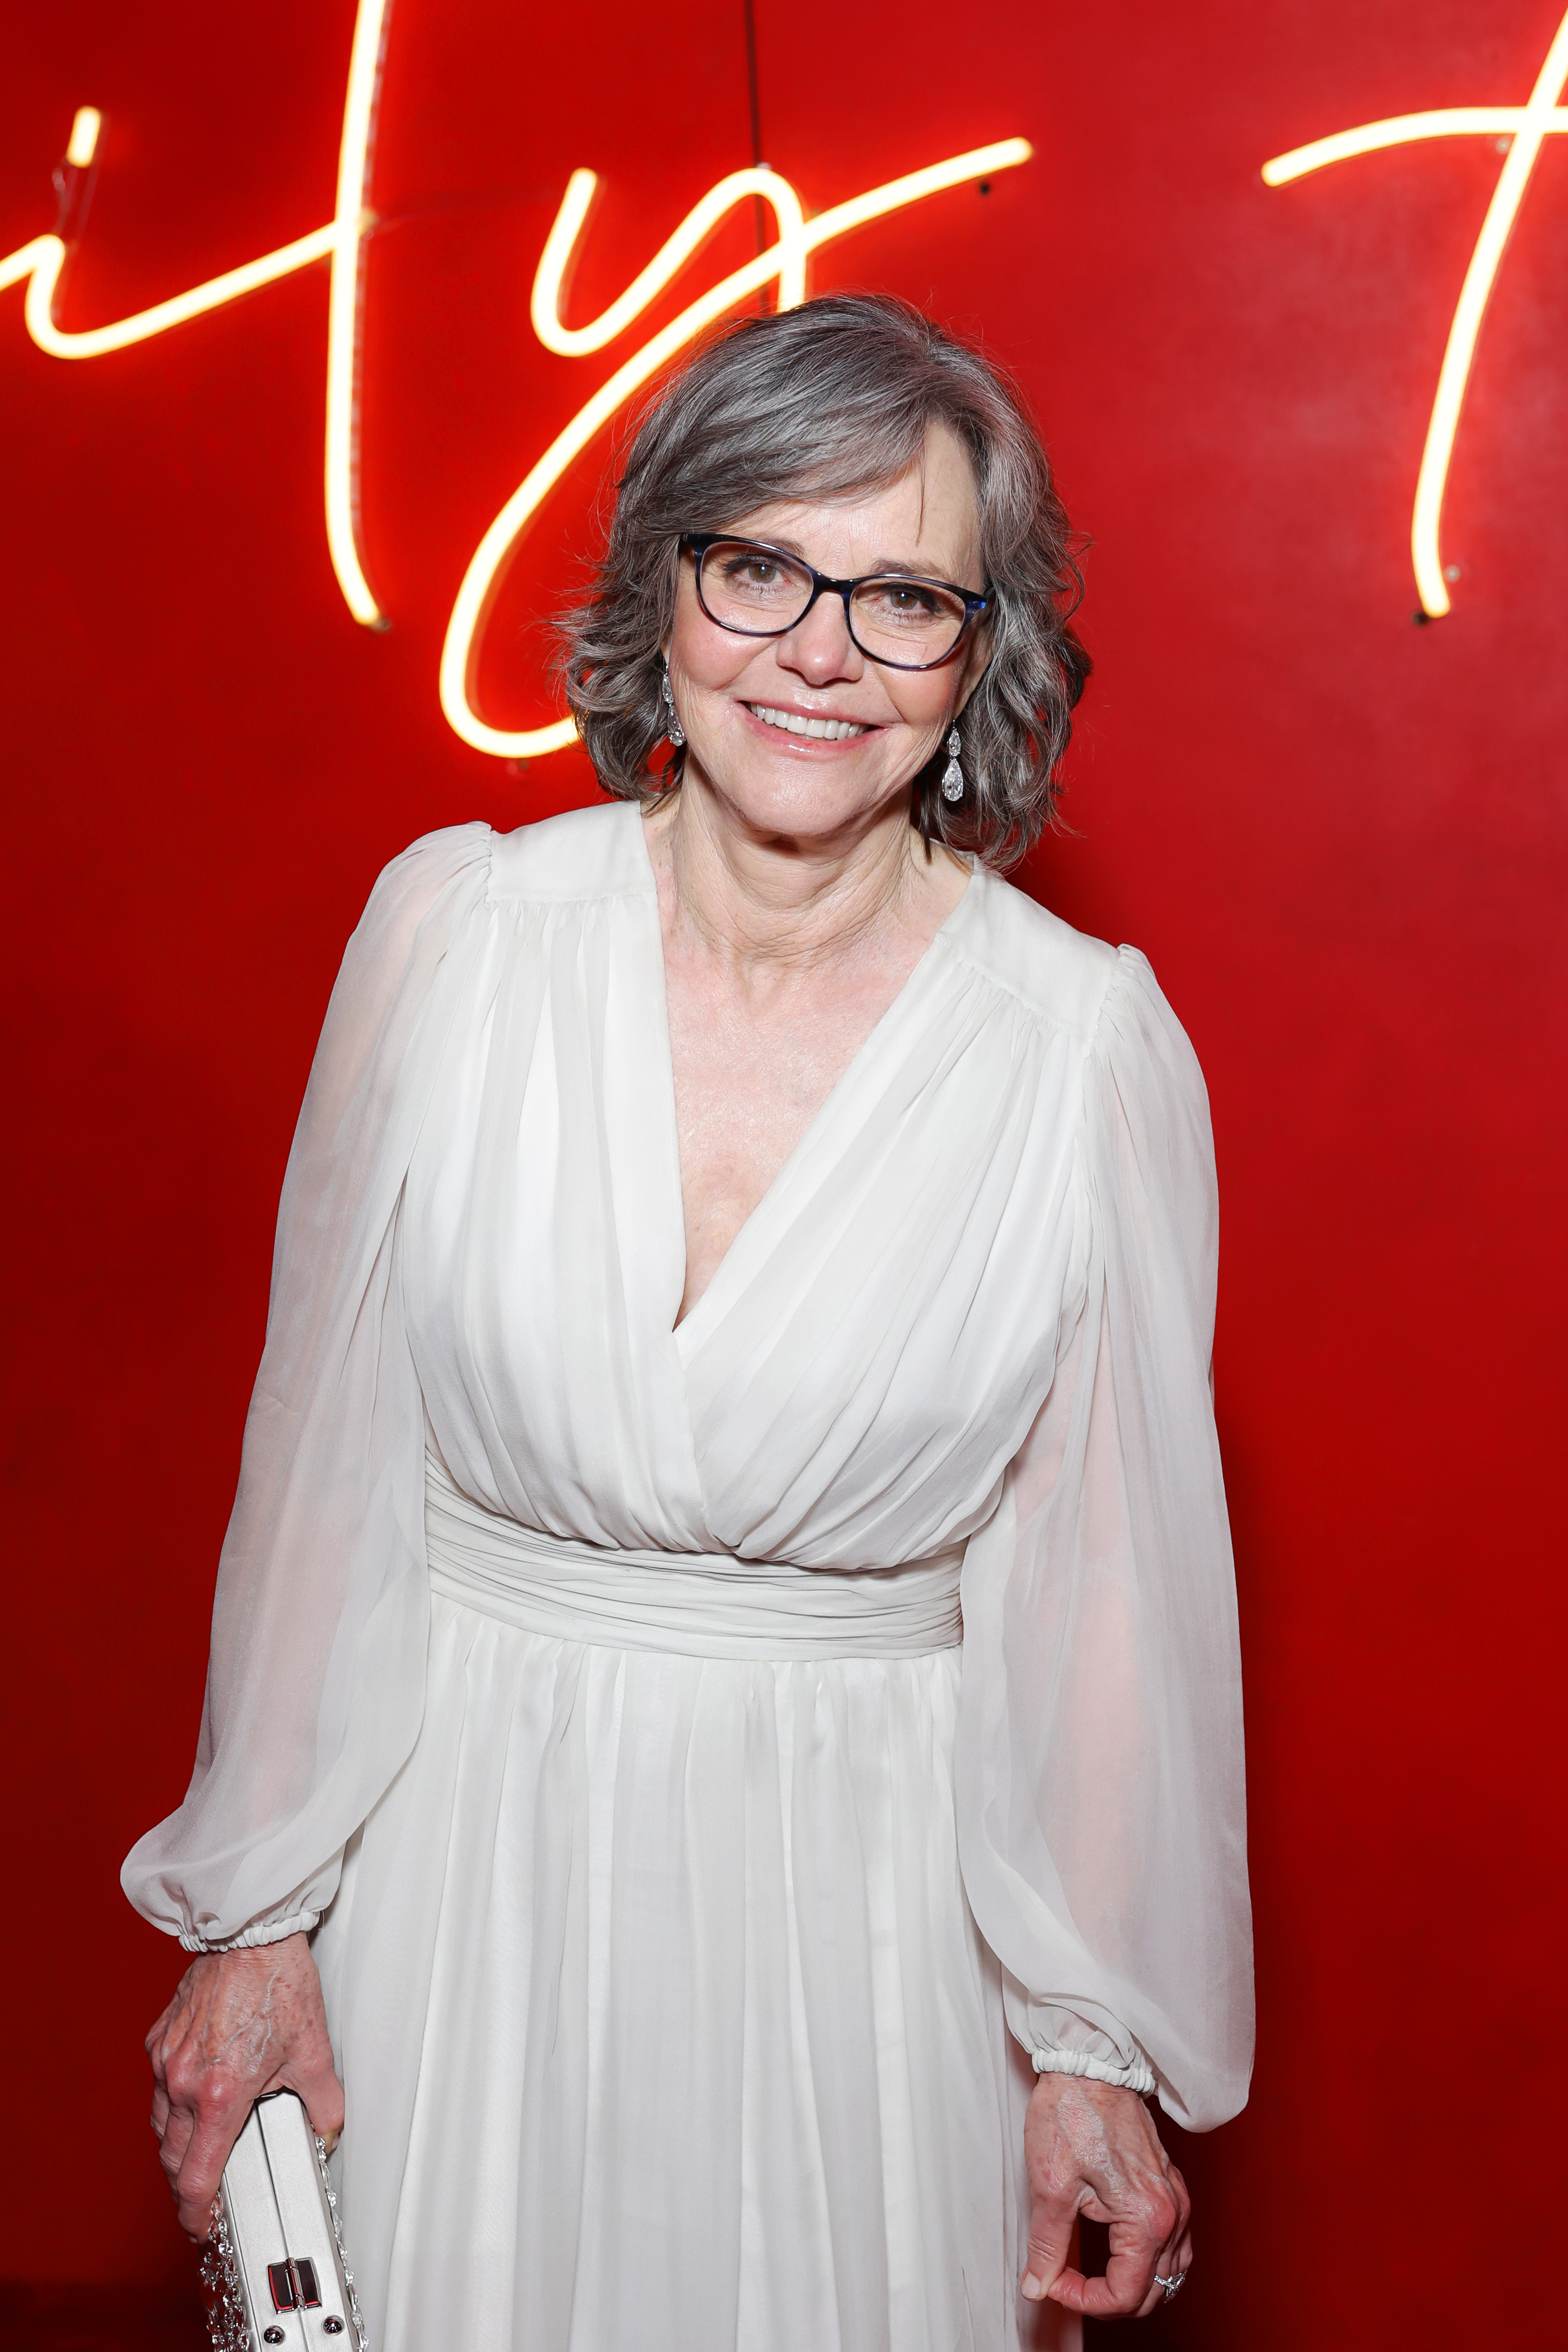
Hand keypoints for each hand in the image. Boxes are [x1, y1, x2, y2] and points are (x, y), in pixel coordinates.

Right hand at [145, 1931, 344, 2240]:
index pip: (196, 2177)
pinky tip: (196, 2099)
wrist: (250, 1934)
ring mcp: (166, 2061)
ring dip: (179, 2148)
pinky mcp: (160, 2040)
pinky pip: (159, 2089)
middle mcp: (183, 2082)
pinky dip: (173, 2106)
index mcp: (220, 2094)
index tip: (203, 2227)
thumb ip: (324, 2102)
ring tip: (205, 2151)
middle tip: (208, 2198)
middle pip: (173, 2160)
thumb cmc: (278, 1983)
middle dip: (188, 2186)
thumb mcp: (313, 2050)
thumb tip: (329, 2132)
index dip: (196, 2214)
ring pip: (161, 2127)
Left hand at [1021, 2072, 1191, 2319]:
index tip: (1053, 2283)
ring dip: (1135, 2286)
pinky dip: (1152, 2263)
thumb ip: (1047, 2246)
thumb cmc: (1072, 2114)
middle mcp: (1173, 2213)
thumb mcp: (1050, 2186)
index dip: (1085, 2300)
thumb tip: (1038, 2286)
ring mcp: (1176, 2198)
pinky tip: (1123, 2255)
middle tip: (1066, 2282)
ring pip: (1170, 2273)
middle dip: (1108, 2300)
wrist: (1089, 2064)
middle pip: (1154, 2292)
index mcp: (1147, 2218)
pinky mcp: (1171, 2185)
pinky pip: (1175, 2244)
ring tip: (1093, 2279)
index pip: (1126, 2295)